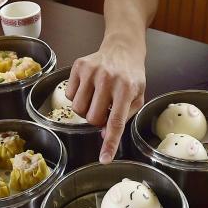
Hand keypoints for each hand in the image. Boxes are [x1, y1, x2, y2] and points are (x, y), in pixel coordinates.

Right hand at [67, 39, 145, 162]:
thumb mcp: (137, 96)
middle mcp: (108, 79)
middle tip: (105, 109)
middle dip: (97, 120)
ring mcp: (91, 71)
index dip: (110, 143)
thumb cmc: (131, 75)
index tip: (104, 159)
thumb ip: (124, 117)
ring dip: (86, 109)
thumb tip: (104, 134)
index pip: (116, 122)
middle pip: (92, 118)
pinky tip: (88, 88)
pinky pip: (69, 95)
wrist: (123, 47)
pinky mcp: (78, 66)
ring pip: (77, 109)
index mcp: (126, 89)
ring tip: (96, 98)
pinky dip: (77, 96)